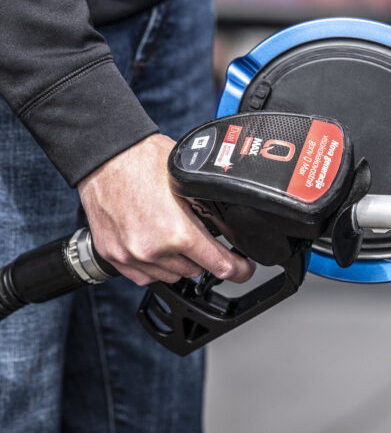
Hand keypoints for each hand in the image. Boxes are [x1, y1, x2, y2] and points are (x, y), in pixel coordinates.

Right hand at [78, 134, 254, 285]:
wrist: (104, 156)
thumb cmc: (143, 160)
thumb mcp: (189, 181)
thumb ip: (208, 209)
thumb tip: (228, 226)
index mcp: (176, 232)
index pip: (219, 266)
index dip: (239, 269)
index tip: (244, 270)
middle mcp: (152, 250)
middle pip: (195, 270)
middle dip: (203, 257)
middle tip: (200, 237)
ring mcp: (130, 256)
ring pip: (170, 275)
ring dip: (178, 262)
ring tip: (174, 236)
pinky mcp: (113, 256)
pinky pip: (144, 276)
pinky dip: (154, 266)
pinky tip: (157, 246)